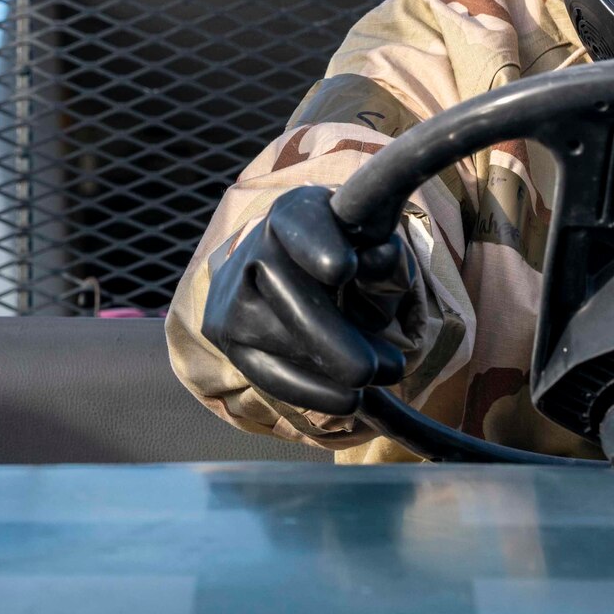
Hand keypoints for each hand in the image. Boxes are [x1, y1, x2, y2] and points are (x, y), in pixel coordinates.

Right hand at [201, 185, 414, 414]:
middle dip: (332, 336)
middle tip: (384, 368)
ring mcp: (233, 299)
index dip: (316, 243)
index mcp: (293, 213)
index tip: (344, 269)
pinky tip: (349, 401)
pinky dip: (312, 392)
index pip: (298, 220)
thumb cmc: (344, 256)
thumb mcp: (371, 243)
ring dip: (336, 368)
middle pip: (286, 292)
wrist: (282, 273)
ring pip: (280, 340)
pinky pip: (267, 374)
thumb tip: (380, 260)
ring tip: (384, 375)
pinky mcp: (228, 340)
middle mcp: (254, 249)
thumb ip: (382, 248)